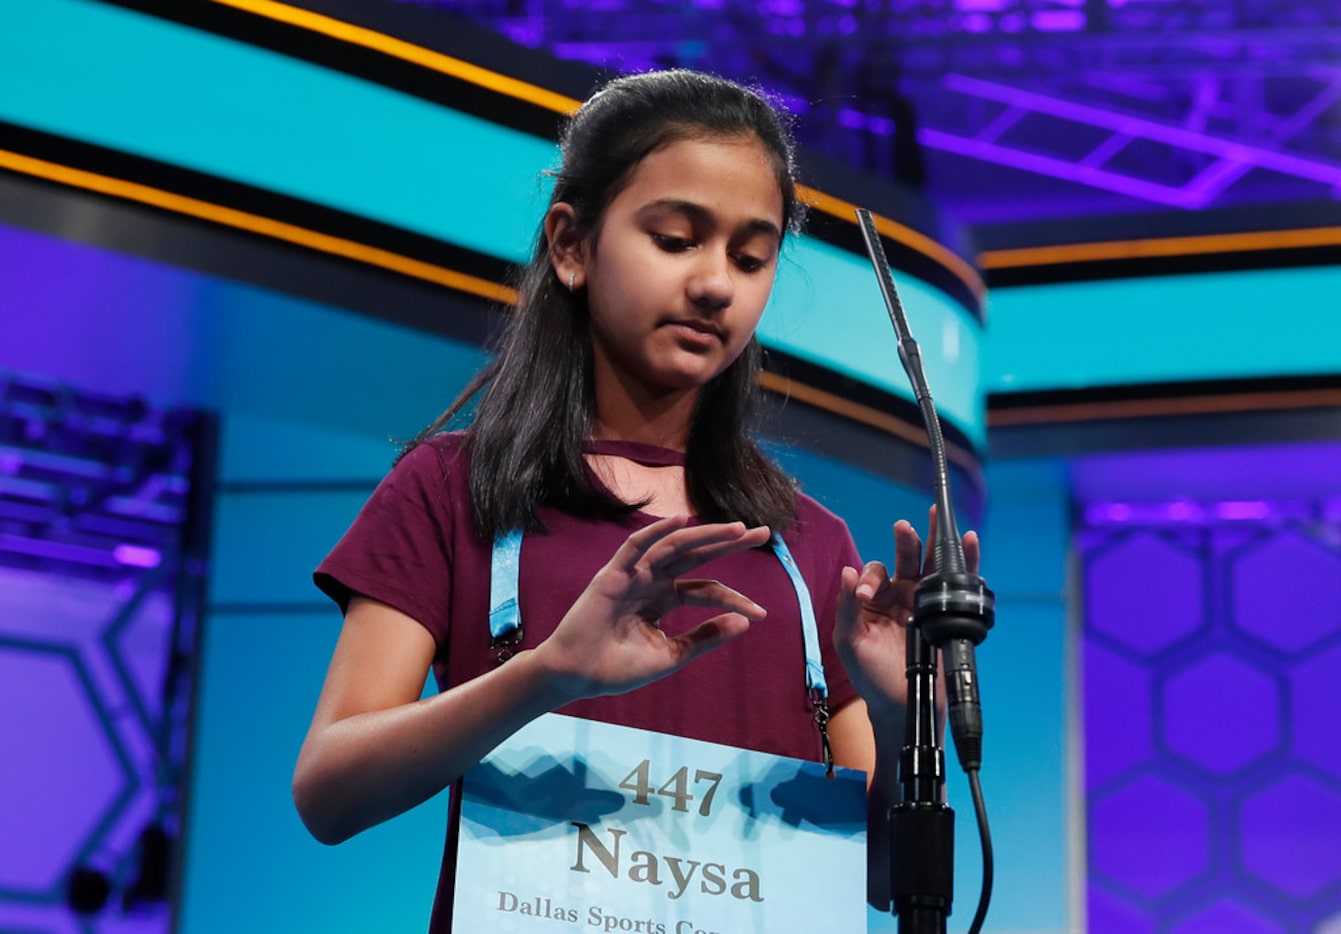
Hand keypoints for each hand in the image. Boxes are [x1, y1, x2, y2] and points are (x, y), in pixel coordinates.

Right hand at [532, 515, 770, 702]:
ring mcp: (634, 575)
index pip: (707, 590)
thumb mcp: (671, 655)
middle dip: (729, 542)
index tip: (761, 614)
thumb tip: (745, 622)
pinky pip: (636, 547)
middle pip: (697, 556)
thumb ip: (704, 637)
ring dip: (706, 535)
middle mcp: (653, 581)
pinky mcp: (613, 574)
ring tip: (738, 529)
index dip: (735, 599)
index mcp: (666, 598)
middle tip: (764, 532)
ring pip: (674, 547)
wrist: (578, 677)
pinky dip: (657, 531)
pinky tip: (682, 521)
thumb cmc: (618, 668)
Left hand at [834, 507, 979, 724]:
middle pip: (905, 559)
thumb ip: (847, 608)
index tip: (868, 596)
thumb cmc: (869, 675)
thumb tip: (848, 571)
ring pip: (932, 564)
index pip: (874, 574)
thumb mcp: (849, 642)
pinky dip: (966, 561)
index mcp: (874, 599)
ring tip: (938, 515)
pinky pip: (958, 583)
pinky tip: (968, 540)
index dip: (871, 579)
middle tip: (902, 527)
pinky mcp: (946, 612)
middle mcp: (900, 595)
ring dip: (935, 540)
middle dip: (905, 542)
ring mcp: (924, 602)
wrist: (901, 706)